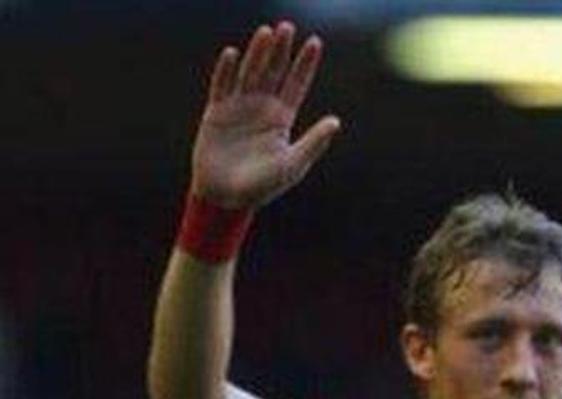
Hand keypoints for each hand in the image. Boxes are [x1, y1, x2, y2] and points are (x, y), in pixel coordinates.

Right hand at [189, 21, 340, 208]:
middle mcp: (261, 108)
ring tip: (266, 31)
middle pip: (273, 72)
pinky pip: (221, 87)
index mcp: (282, 119)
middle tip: (287, 26)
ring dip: (257, 53)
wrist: (227, 198)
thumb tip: (336, 121)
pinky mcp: (215, 114)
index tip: (315, 42)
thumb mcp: (292, 164)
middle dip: (281, 50)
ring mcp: (238, 108)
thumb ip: (313, 142)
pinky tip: (233, 53)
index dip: (305, 64)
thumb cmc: (263, 186)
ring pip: (250, 73)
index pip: (296, 84)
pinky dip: (226, 71)